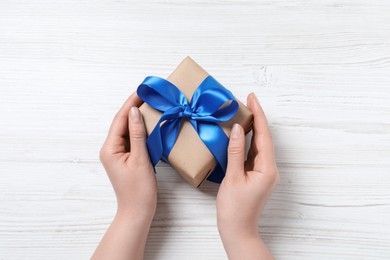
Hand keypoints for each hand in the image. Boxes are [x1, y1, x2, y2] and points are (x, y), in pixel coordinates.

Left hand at [92, 92, 156, 259]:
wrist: (138, 210)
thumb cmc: (139, 189)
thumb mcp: (140, 159)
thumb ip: (137, 134)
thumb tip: (135, 111)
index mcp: (110, 148)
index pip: (120, 120)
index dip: (130, 103)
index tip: (141, 90)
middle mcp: (111, 149)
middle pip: (122, 123)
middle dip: (134, 108)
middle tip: (147, 94)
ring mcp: (118, 154)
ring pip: (128, 130)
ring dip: (138, 118)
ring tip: (150, 104)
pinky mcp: (126, 158)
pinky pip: (132, 139)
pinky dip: (141, 130)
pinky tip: (150, 123)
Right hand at [216, 93, 278, 258]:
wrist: (237, 229)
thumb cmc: (234, 208)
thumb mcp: (233, 177)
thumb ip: (235, 151)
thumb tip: (236, 128)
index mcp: (267, 168)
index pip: (263, 135)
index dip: (258, 115)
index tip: (252, 98)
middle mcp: (270, 169)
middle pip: (264, 138)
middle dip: (257, 118)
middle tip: (247, 101)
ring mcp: (265, 172)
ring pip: (259, 145)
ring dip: (252, 128)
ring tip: (244, 112)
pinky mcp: (258, 175)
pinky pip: (254, 153)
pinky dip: (248, 141)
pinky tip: (241, 133)